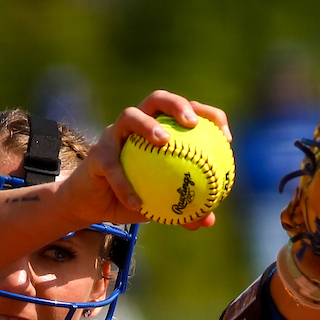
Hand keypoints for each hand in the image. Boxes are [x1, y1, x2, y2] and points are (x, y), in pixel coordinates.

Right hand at [59, 91, 231, 230]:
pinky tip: (138, 202)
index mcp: (159, 130)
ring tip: (163, 141)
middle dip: (177, 104)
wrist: (94, 205)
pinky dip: (125, 185)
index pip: (186, 112)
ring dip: (147, 125)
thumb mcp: (162, 207)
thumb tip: (209, 219)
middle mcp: (136, 125)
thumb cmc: (133, 199)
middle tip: (192, 123)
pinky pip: (113, 166)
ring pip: (130, 116)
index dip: (209, 116)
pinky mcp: (98, 152)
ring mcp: (115, 134)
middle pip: (157, 99)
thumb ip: (185, 211)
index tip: (226, 137)